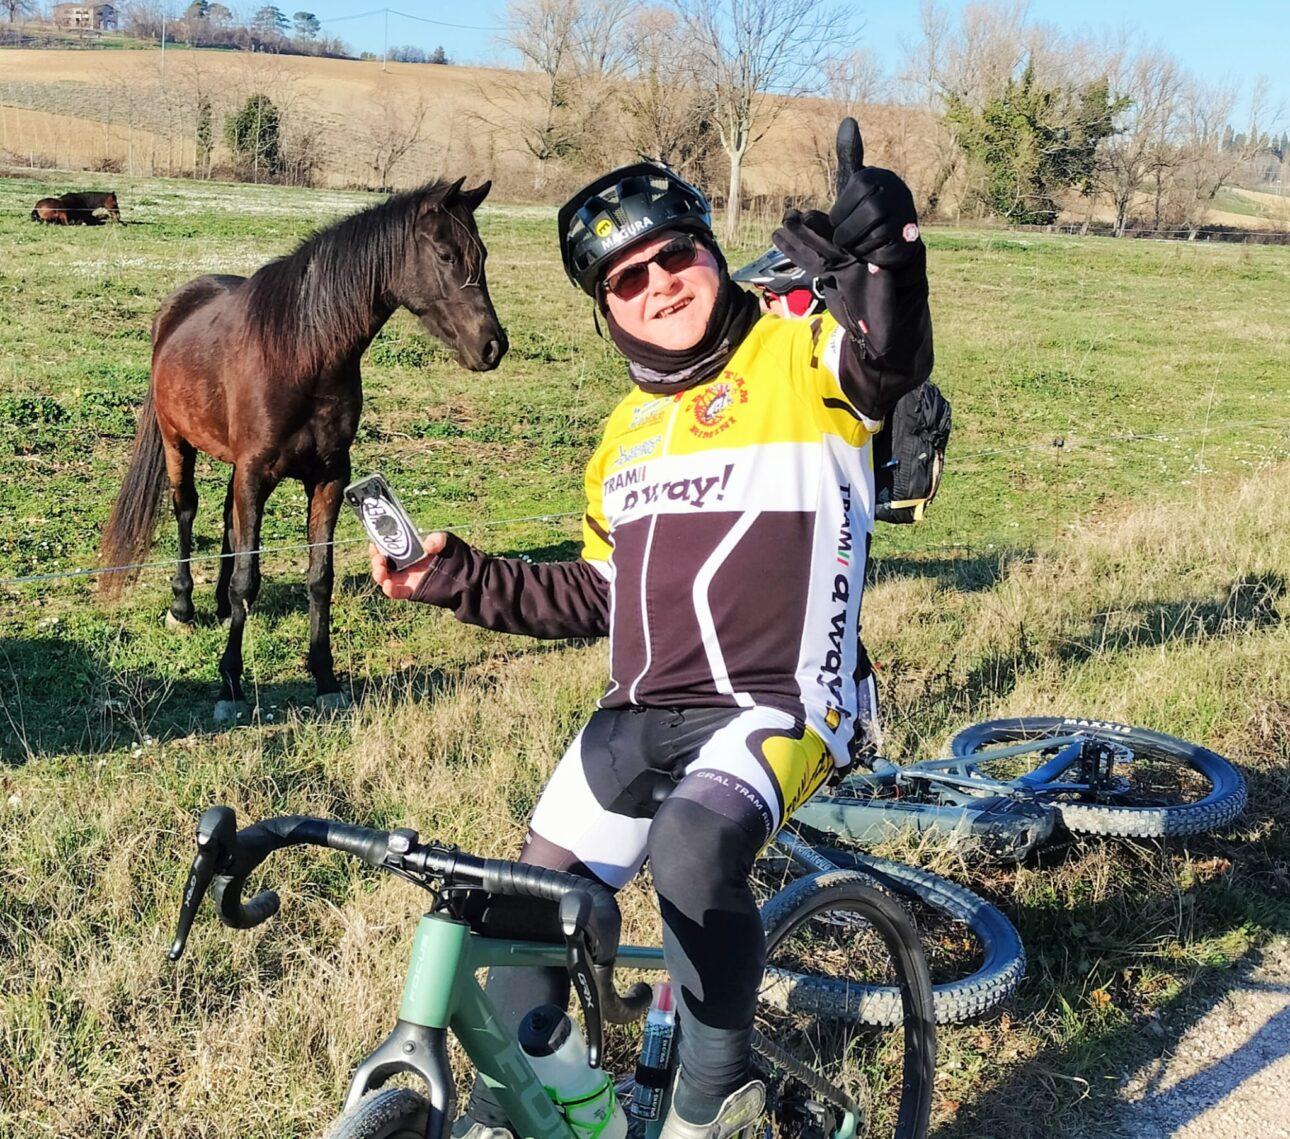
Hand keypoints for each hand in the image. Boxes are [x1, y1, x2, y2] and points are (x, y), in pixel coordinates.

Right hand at [369, 532, 448, 599]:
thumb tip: (427, 546)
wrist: (466, 576)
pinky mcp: (411, 591)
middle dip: (376, 559)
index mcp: (408, 550)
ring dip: (378, 574)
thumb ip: (438, 539)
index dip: (379, 545)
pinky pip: (396, 592)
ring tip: (380, 570)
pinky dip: (389, 590)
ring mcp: (406, 578)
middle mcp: (404, 564)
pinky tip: (388, 584)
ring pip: (384, 578)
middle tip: (378, 557)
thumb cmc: (455, 555)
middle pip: (382, 562)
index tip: (374, 542)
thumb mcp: (447, 541)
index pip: (388, 547)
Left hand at [827, 117, 918, 267]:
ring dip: (859, 244)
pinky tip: (869, 251)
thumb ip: (849, 154)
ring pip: (877, 234)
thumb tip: (848, 121)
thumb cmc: (866, 205)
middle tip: (842, 237)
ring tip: (855, 243)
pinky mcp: (910, 241)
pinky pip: (885, 252)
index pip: (855, 191)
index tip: (836, 220)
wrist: (895, 233)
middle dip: (848, 231)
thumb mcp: (855, 180)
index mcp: (879, 177)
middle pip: (869, 213)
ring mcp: (906, 216)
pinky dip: (872, 256)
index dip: (839, 212)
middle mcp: (897, 192)